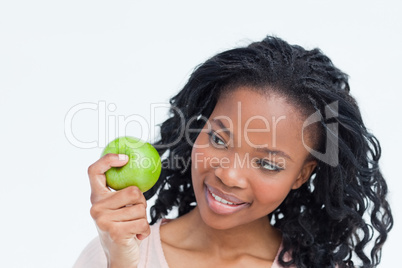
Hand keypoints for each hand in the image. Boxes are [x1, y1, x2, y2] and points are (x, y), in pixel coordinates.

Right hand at [88, 153, 150, 267]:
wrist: (118, 257)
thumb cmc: (122, 228)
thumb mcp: (118, 207)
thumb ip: (122, 192)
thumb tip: (140, 168)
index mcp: (96, 197)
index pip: (94, 171)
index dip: (108, 160)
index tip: (125, 158)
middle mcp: (96, 207)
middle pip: (133, 191)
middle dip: (141, 203)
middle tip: (135, 213)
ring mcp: (103, 220)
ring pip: (141, 209)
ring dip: (143, 219)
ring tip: (132, 226)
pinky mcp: (114, 232)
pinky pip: (143, 223)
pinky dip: (145, 231)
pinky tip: (136, 236)